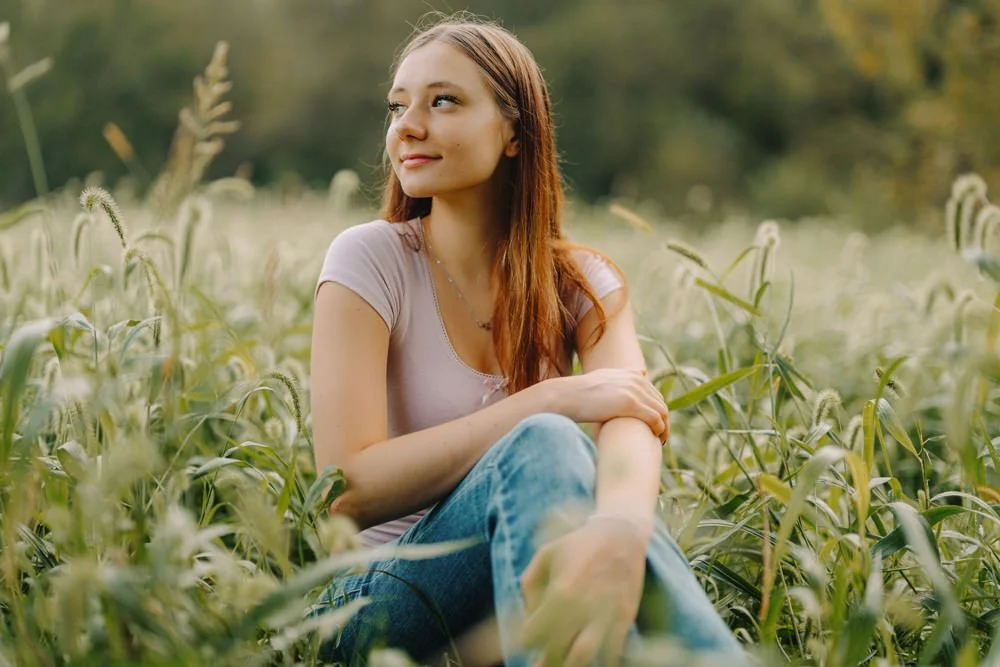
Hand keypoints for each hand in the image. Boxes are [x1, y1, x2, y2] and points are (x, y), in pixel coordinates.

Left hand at [519, 518, 647, 666]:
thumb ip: (530, 584)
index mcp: (560, 592)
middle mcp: (583, 608)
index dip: (527, 639)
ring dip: (569, 666)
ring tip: (564, 665)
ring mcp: (606, 615)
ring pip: (583, 657)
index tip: (527, 638)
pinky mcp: (624, 618)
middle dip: (545, 661)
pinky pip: (613, 652)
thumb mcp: (545, 554)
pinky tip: (593, 661)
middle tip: (539, 664)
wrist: (622, 535)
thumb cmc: (579, 544)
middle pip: (556, 651)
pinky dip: (601, 662)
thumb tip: (530, 614)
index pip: (533, 633)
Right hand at [549, 369, 668, 440]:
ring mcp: (634, 390)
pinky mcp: (630, 403)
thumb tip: (642, 373)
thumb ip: (623, 376)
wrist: (566, 396)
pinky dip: (659, 429)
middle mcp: (636, 379)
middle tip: (660, 436)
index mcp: (631, 374)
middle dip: (663, 420)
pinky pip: (654, 418)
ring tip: (660, 440)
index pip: (654, 394)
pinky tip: (656, 438)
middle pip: (660, 403)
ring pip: (661, 412)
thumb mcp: (604, 378)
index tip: (655, 425)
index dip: (658, 411)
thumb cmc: (580, 393)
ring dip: (664, 427)